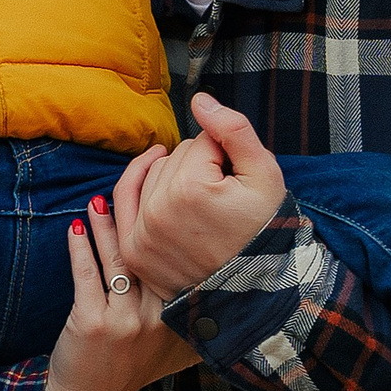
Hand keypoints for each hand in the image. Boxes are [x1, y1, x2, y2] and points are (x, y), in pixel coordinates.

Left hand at [37, 185, 198, 390]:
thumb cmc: (128, 368)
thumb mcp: (174, 348)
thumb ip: (194, 318)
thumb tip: (225, 284)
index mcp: (178, 317)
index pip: (177, 260)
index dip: (170, 225)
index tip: (167, 193)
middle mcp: (158, 318)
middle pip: (150, 252)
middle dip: (142, 211)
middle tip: (137, 179)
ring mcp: (125, 322)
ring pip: (119, 260)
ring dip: (107, 225)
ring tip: (100, 200)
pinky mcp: (92, 324)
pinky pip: (87, 275)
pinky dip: (81, 248)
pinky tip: (77, 229)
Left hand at [114, 97, 287, 302]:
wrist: (252, 290)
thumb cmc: (262, 232)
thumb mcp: (265, 175)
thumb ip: (233, 129)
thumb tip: (198, 99)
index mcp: (190, 189)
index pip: (200, 142)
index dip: (223, 154)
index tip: (235, 180)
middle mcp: (158, 211)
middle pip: (174, 159)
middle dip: (198, 167)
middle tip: (221, 196)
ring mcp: (141, 234)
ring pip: (152, 177)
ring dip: (173, 180)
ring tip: (200, 202)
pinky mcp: (132, 251)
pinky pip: (125, 200)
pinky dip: (140, 187)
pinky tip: (156, 178)